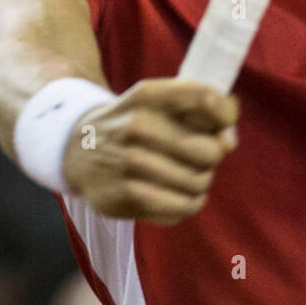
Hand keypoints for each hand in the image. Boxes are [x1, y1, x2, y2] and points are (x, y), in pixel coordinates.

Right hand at [62, 77, 238, 224]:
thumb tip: (230, 142)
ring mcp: (127, 163)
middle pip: (210, 151)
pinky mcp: (122, 197)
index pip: (206, 98)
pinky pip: (180, 208)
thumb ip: (202, 112)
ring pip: (198, 183)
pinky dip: (188, 204)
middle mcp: (136, 125)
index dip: (226, 116)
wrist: (75, 148)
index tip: (222, 127)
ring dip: (201, 182)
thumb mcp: (158, 102)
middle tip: (199, 157)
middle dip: (213, 156)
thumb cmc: (133, 123)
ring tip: (188, 176)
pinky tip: (178, 195)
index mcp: (148, 95)